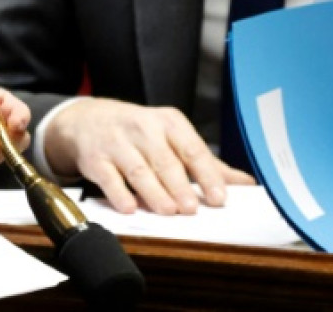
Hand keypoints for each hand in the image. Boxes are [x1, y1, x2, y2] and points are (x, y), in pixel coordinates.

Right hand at [45, 97, 254, 214]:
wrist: (87, 121)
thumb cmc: (137, 133)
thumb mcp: (171, 137)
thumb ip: (206, 162)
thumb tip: (245, 183)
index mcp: (168, 122)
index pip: (192, 149)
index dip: (207, 174)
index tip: (219, 198)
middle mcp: (143, 128)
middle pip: (165, 160)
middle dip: (179, 185)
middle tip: (191, 208)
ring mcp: (117, 142)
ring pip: (138, 170)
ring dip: (154, 192)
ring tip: (168, 211)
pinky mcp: (95, 158)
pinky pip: (108, 177)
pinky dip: (119, 194)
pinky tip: (130, 207)